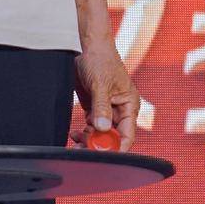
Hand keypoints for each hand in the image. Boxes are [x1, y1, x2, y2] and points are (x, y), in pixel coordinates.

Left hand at [72, 34, 140, 149]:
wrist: (90, 49)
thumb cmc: (102, 61)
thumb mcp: (101, 84)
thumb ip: (101, 107)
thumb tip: (102, 128)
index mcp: (129, 106)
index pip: (127, 134)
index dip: (117, 147)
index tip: (103, 155)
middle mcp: (120, 111)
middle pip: (113, 138)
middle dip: (99, 145)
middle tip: (82, 150)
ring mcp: (108, 112)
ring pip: (101, 135)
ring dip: (89, 141)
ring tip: (75, 140)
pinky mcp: (96, 110)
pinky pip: (92, 128)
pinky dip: (84, 133)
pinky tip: (75, 133)